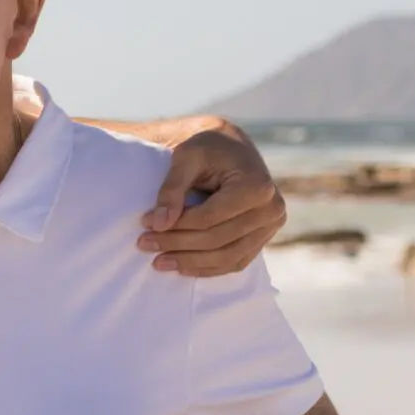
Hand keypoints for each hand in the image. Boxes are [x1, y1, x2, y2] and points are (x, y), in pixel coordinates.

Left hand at [140, 125, 283, 276]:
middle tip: (144, 243)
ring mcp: (270, 226)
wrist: (231, 147)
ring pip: (226, 256)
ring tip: (158, 261)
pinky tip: (182, 267)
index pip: (210, 218)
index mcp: (256, 186)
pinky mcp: (264, 238)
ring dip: (189, 262)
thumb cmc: (207, 147)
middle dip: (177, 244)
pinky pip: (235, 262)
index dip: (176, 225)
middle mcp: (271, 209)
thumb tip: (159, 224)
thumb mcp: (186, 157)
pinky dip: (208, 268)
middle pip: (217, 239)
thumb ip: (172, 189)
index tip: (145, 224)